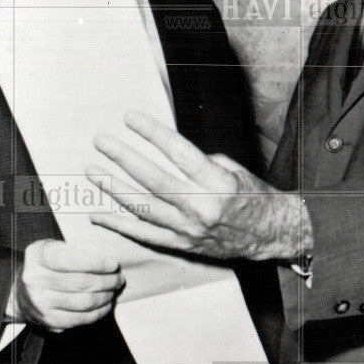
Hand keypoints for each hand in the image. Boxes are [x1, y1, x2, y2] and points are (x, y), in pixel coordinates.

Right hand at [12, 239, 124, 332]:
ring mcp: (40, 303)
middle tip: (120, 278)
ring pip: (83, 303)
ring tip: (114, 290)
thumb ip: (76, 249)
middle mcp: (35, 280)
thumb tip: (109, 258)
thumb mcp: (54, 247)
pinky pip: (79, 319)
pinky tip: (106, 305)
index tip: (113, 264)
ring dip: (105, 297)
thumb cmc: (46, 264)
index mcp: (37, 256)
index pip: (69, 260)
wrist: (20, 291)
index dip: (95, 263)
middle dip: (106, 281)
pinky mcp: (47, 321)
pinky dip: (97, 313)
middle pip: (80, 283)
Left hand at [87, 111, 311, 262]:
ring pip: (143, 208)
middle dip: (124, 158)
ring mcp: (188, 229)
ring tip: (92, 170)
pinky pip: (144, 235)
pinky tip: (97, 214)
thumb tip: (168, 155)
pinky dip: (119, 225)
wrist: (271, 235)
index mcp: (217, 182)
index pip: (178, 153)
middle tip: (102, 141)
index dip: (152, 133)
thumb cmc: (253, 196)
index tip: (130, 118)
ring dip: (114, 188)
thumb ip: (199, 163)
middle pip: (153, 179)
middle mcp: (201, 207)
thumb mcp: (233, 170)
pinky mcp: (181, 245)